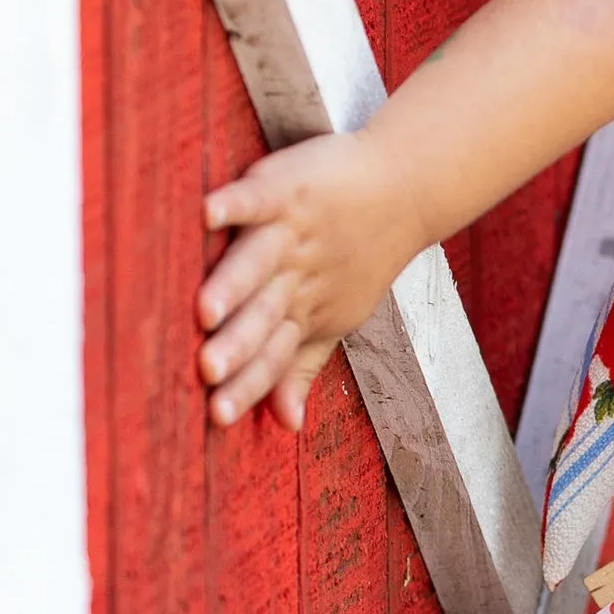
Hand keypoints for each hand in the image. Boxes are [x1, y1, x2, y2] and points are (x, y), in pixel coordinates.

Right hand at [198, 127, 418, 429]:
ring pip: (257, 264)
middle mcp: (297, 277)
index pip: (272, 355)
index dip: (248, 384)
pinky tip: (207, 215)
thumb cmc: (358, 258)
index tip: (216, 416)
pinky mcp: (288, 189)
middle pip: (263, 316)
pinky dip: (235, 205)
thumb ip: (301, 366)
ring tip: (205, 310)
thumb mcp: (335, 317)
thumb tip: (287, 424)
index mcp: (303, 311)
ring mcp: (293, 233)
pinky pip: (259, 199)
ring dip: (233, 286)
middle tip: (208, 371)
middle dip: (236, 345)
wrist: (407, 190)